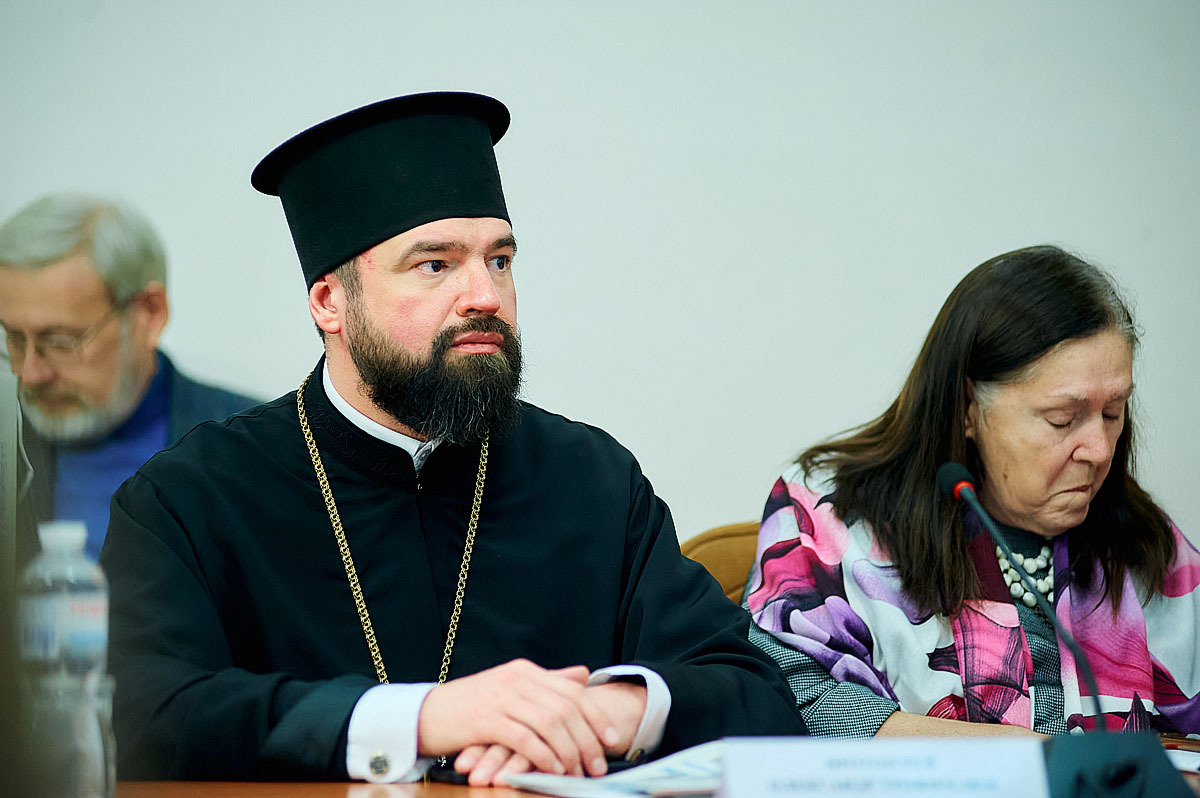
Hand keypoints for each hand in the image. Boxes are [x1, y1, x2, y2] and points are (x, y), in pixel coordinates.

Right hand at [452, 680, 648, 786]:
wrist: (424, 714)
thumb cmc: (469, 706)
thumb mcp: (510, 687)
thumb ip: (546, 681)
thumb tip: (582, 674)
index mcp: (525, 671)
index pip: (571, 691)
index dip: (595, 715)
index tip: (611, 739)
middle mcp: (516, 679)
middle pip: (565, 708)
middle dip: (587, 739)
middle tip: (597, 764)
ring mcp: (501, 697)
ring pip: (550, 723)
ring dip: (569, 751)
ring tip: (578, 772)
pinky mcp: (486, 720)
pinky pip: (525, 739)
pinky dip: (543, 755)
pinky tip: (552, 770)